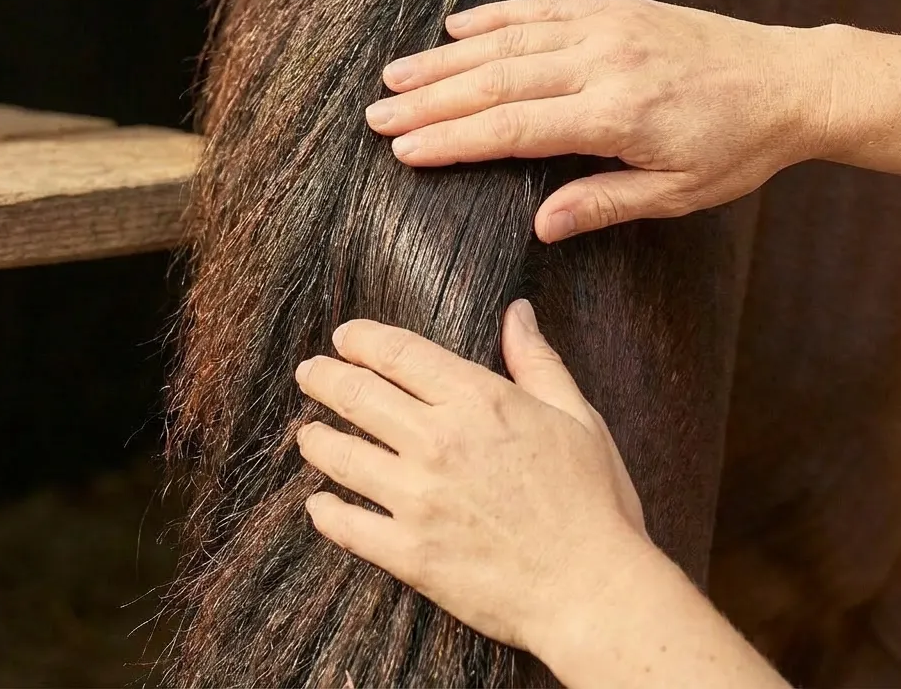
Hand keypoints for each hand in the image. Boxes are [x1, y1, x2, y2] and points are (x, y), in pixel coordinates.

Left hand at [293, 299, 650, 657]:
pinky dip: (326, 513)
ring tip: (306, 434)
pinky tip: (318, 505)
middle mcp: (438, 441)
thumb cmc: (593, 500)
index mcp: (477, 400)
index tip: (343, 337)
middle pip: (358, 396)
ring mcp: (418, 498)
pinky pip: (349, 527)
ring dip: (316, 440)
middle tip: (307, 373)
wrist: (594, 590)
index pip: (399, 353)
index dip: (362, 339)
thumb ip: (536, 359)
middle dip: (323, 378)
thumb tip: (517, 311)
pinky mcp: (409, 553)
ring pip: (342, 456)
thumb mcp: (575, 414)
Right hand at [364, 0, 827, 239]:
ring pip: (508, 40)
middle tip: (376, 114)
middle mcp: (603, 62)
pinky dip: (494, 15)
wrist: (791, 80)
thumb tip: (540, 228)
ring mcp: (606, 28)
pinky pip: (542, 7)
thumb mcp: (677, 192)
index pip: (514, 128)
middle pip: (496, 81)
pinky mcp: (614, 8)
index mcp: (617, 114)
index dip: (453, 139)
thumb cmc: (737, 146)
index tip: (405, 149)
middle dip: (430, 100)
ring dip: (446, 58)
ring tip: (395, 74)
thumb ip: (604, 203)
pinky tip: (455, 25)